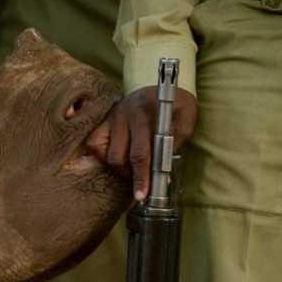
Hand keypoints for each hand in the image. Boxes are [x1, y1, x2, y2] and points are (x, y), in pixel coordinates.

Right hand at [86, 86, 196, 201]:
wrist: (164, 87)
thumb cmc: (176, 106)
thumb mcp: (186, 118)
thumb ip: (178, 140)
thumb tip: (165, 171)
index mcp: (145, 113)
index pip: (141, 151)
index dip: (143, 176)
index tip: (144, 194)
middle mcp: (125, 113)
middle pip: (120, 157)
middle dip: (131, 177)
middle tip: (142, 189)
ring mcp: (113, 116)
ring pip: (108, 154)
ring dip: (120, 168)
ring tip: (134, 170)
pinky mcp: (105, 120)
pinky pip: (95, 143)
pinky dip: (104, 156)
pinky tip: (119, 158)